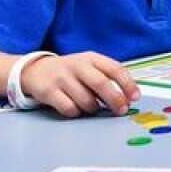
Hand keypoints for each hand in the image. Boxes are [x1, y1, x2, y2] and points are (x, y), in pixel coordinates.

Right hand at [21, 52, 138, 117]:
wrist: (36, 70)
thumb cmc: (71, 71)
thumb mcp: (90, 67)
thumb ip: (107, 78)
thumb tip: (126, 98)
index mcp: (92, 58)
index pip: (115, 69)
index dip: (127, 84)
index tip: (135, 97)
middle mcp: (78, 65)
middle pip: (101, 83)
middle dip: (115, 99)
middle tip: (121, 110)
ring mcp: (62, 78)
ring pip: (86, 100)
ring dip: (93, 108)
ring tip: (91, 107)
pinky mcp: (48, 91)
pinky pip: (69, 108)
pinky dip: (76, 112)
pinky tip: (75, 109)